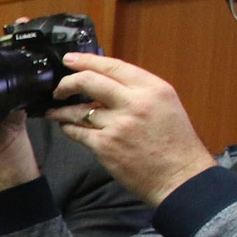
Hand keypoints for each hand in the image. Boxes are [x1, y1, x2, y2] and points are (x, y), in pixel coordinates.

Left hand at [47, 53, 217, 205]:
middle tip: (59, 89)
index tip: (70, 60)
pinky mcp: (105, 146)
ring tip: (56, 112)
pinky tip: (66, 127)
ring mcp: (117, 125)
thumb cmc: (176, 143)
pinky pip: (77, 132)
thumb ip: (139, 92)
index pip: (113, 66)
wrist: (180, 177)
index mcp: (153, 89)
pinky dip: (68, 128)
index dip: (87, 60)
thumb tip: (107, 84)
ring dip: (62, 110)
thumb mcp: (165, 105)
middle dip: (67, 83)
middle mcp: (134, 103)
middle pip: (89, 82)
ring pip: (77, 110)